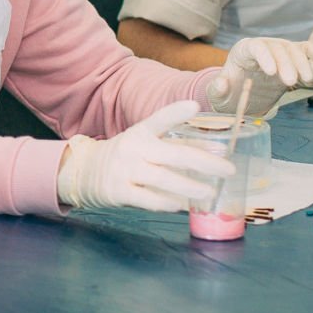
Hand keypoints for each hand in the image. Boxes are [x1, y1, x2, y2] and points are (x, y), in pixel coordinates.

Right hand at [57, 100, 235, 212]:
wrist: (84, 172)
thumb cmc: (127, 156)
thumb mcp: (145, 143)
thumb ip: (175, 146)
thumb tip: (215, 153)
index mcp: (141, 132)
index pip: (160, 119)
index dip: (176, 112)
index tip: (194, 106)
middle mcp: (133, 148)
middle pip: (174, 154)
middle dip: (205, 163)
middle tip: (228, 169)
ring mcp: (125, 170)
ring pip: (164, 179)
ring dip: (190, 187)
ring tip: (209, 193)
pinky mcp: (119, 191)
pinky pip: (148, 199)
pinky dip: (168, 204)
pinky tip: (182, 206)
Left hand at [207, 37, 312, 116]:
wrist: (242, 94)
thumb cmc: (230, 92)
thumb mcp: (219, 95)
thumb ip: (217, 89)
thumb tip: (222, 83)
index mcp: (242, 51)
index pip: (254, 47)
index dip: (264, 56)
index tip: (271, 72)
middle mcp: (262, 47)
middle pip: (276, 49)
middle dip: (285, 63)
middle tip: (291, 81)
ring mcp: (278, 50)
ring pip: (292, 49)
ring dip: (301, 63)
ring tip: (306, 80)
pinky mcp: (292, 58)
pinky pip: (305, 50)